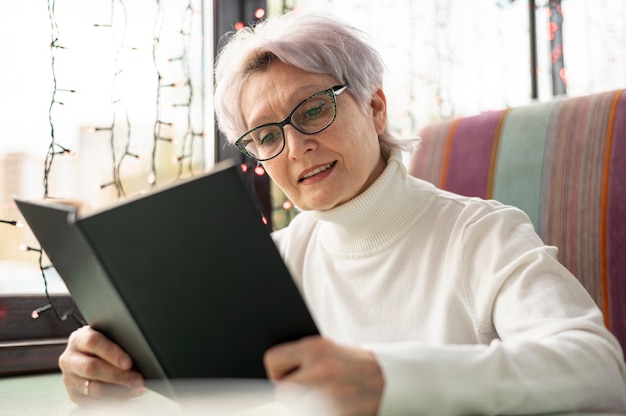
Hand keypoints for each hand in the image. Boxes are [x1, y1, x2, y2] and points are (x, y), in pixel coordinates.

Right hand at [58, 325, 145, 404]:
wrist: (87, 354)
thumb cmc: (104, 344)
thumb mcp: (108, 337)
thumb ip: (118, 342)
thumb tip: (140, 354)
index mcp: (79, 339)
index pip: (93, 342)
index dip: (111, 352)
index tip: (128, 362)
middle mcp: (70, 358)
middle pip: (91, 368)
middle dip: (117, 375)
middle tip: (137, 379)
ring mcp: (69, 378)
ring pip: (93, 388)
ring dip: (118, 390)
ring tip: (137, 388)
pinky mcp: (74, 395)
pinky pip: (94, 401)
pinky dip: (114, 399)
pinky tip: (129, 394)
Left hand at [264, 336, 383, 415]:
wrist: (391, 379)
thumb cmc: (354, 365)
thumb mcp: (330, 350)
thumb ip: (303, 357)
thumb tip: (273, 372)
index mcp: (316, 348)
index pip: (273, 359)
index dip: (276, 372)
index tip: (283, 376)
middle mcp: (320, 369)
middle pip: (282, 391)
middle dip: (291, 394)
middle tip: (307, 391)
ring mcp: (329, 394)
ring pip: (295, 407)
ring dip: (304, 406)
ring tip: (320, 399)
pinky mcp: (337, 412)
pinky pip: (313, 413)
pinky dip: (319, 411)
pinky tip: (331, 406)